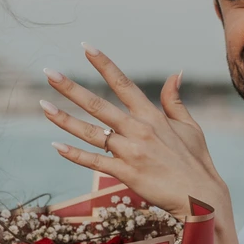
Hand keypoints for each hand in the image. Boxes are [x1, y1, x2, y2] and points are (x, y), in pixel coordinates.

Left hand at [40, 46, 229, 224]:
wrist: (200, 196)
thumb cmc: (196, 161)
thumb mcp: (189, 126)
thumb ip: (174, 100)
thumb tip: (175, 73)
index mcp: (151, 115)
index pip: (123, 83)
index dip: (103, 64)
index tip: (86, 47)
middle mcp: (138, 129)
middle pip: (97, 104)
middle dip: (71, 88)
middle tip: (49, 73)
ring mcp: (130, 151)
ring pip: (90, 132)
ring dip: (64, 119)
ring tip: (43, 106)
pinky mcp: (126, 173)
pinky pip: (94, 162)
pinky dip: (74, 155)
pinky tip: (56, 145)